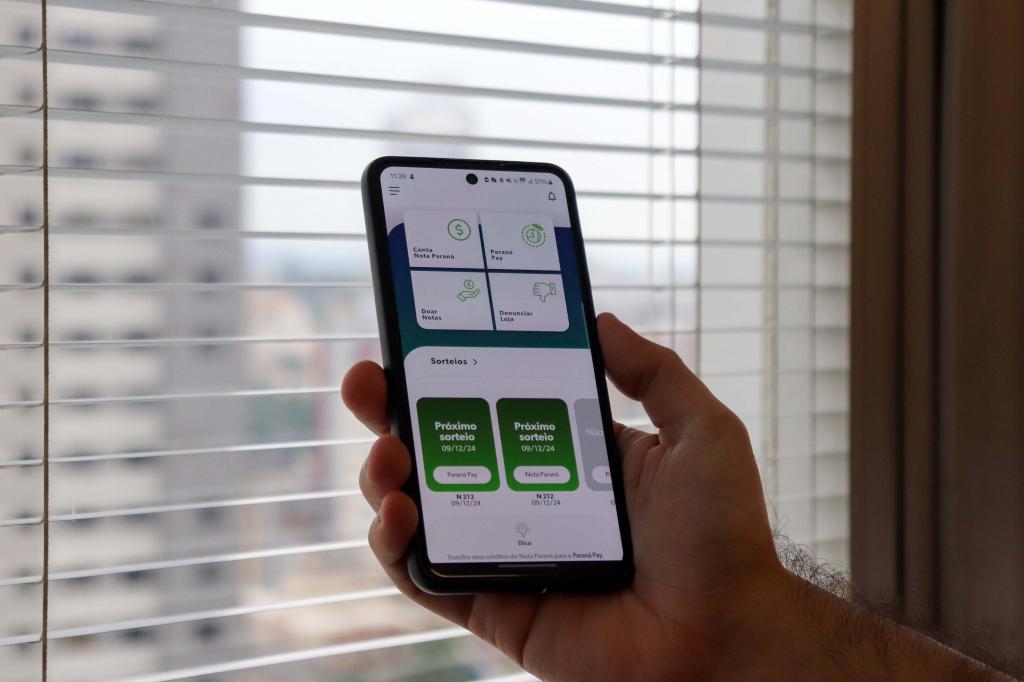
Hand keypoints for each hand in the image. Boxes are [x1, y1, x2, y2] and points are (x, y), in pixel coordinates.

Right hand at [341, 313, 787, 680]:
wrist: (727, 633)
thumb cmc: (723, 537)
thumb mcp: (699, 430)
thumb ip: (653, 372)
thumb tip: (599, 320)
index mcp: (564, 452)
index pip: (490, 401)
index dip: (444, 371)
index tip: (413, 338)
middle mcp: (524, 495)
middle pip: (438, 447)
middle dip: (391, 412)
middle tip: (369, 382)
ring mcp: (503, 550)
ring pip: (416, 507)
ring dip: (383, 474)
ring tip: (391, 455)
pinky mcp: (491, 604)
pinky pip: (423, 576)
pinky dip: (394, 545)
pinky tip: (398, 512)